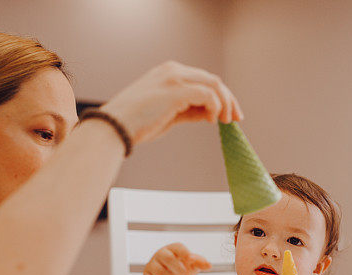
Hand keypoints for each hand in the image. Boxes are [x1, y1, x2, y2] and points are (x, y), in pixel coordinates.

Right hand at [102, 61, 242, 144]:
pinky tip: (212, 120)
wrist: (115, 127)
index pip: (204, 79)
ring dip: (225, 104)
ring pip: (214, 84)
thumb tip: (211, 115)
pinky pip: (208, 94)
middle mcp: (173, 70)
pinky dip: (215, 107)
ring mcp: (174, 78)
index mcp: (169, 72)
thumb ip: (189, 110)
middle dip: (229, 99)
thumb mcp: (168, 114)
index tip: (230, 115)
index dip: (222, 97)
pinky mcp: (176, 90)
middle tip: (236, 119)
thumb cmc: (137, 124)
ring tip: (226, 121)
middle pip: (212, 80)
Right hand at [143, 243, 210, 274]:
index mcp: (173, 249)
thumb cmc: (184, 269)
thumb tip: (208, 265)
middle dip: (178, 269)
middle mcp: (160, 254)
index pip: (178, 247)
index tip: (191, 259)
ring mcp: (151, 265)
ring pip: (160, 272)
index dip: (185, 253)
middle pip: (168, 259)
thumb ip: (201, 263)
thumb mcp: (194, 265)